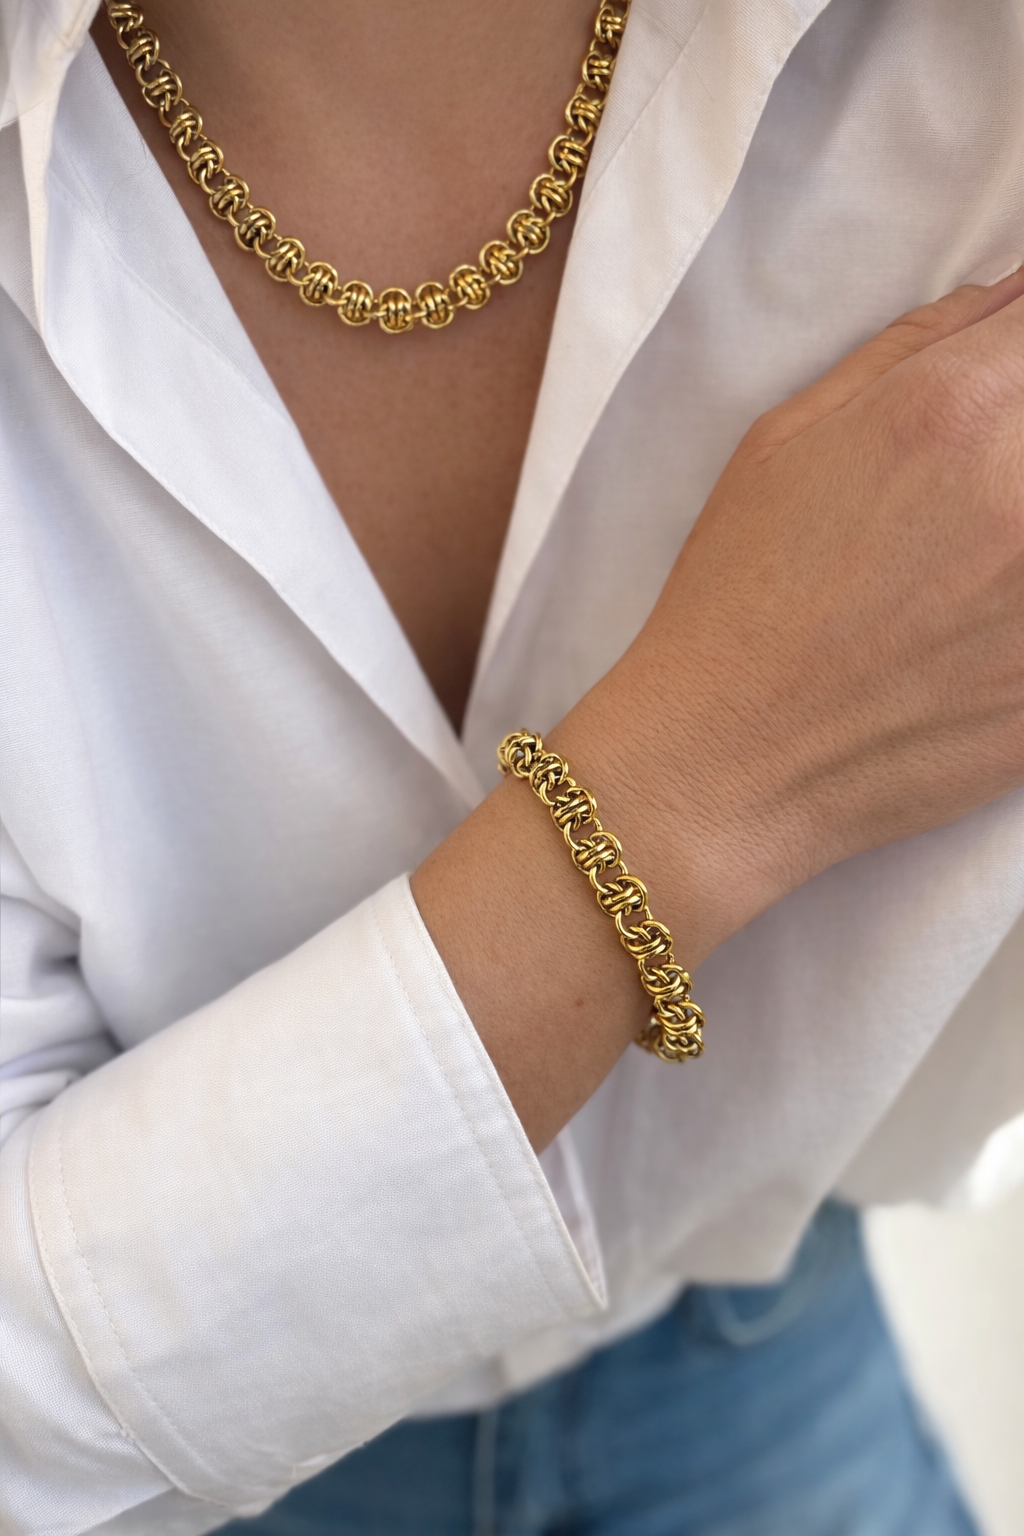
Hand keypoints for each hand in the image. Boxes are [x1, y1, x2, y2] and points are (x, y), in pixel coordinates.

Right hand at [601, 272, 1023, 931]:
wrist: (728, 760)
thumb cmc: (739, 599)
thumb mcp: (785, 442)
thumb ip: (911, 351)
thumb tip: (1008, 296)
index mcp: (953, 414)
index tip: (1006, 384)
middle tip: (984, 480)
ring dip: (1023, 521)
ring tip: (971, 560)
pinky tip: (985, 616)